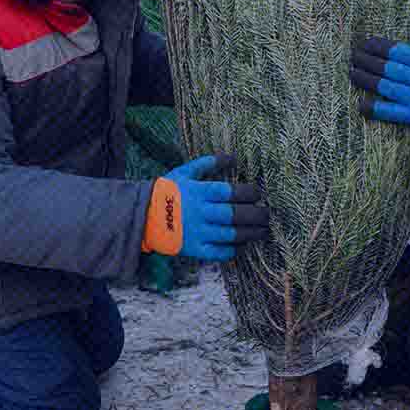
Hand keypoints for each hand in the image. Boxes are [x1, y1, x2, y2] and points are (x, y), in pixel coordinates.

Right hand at [142, 155, 267, 260]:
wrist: (142, 216)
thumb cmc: (166, 191)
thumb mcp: (184, 172)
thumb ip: (208, 163)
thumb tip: (232, 157)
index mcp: (199, 192)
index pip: (230, 192)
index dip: (249, 192)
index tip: (258, 193)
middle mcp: (200, 212)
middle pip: (235, 214)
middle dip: (256, 214)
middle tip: (267, 214)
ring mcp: (197, 232)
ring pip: (231, 235)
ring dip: (250, 233)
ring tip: (262, 230)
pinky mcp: (194, 249)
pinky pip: (218, 253)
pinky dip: (232, 250)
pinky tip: (240, 244)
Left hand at [349, 14, 409, 132]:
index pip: (399, 52)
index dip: (380, 47)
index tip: (365, 43)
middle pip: (389, 68)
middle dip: (369, 61)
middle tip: (353, 55)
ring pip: (386, 87)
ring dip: (367, 80)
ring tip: (352, 72)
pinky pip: (391, 112)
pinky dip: (376, 108)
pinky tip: (362, 104)